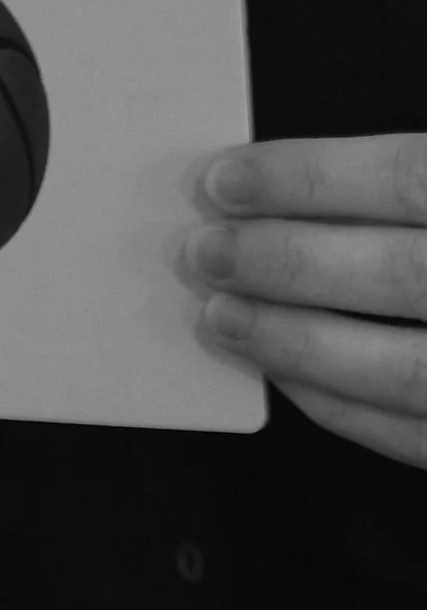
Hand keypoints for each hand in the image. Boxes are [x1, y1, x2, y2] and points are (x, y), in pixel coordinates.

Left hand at [181, 136, 426, 467]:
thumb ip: (411, 189)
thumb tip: (287, 188)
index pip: (408, 178)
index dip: (309, 177)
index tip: (227, 179)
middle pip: (400, 271)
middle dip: (285, 261)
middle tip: (204, 251)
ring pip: (401, 368)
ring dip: (295, 340)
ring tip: (221, 316)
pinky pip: (409, 433)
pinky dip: (336, 402)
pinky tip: (280, 371)